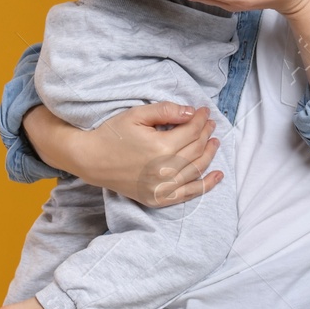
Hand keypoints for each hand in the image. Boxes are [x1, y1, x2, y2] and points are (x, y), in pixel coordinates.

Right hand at [24, 101, 223, 206]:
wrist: (91, 160)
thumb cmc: (112, 134)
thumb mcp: (136, 114)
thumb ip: (166, 111)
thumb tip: (192, 113)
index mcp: (161, 147)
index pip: (192, 131)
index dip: (201, 119)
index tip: (204, 111)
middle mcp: (165, 170)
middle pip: (197, 149)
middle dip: (206, 133)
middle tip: (209, 123)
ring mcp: (162, 187)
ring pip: (197, 169)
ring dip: (209, 154)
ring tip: (214, 141)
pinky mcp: (158, 198)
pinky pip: (189, 193)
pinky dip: (206, 185)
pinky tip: (217, 175)